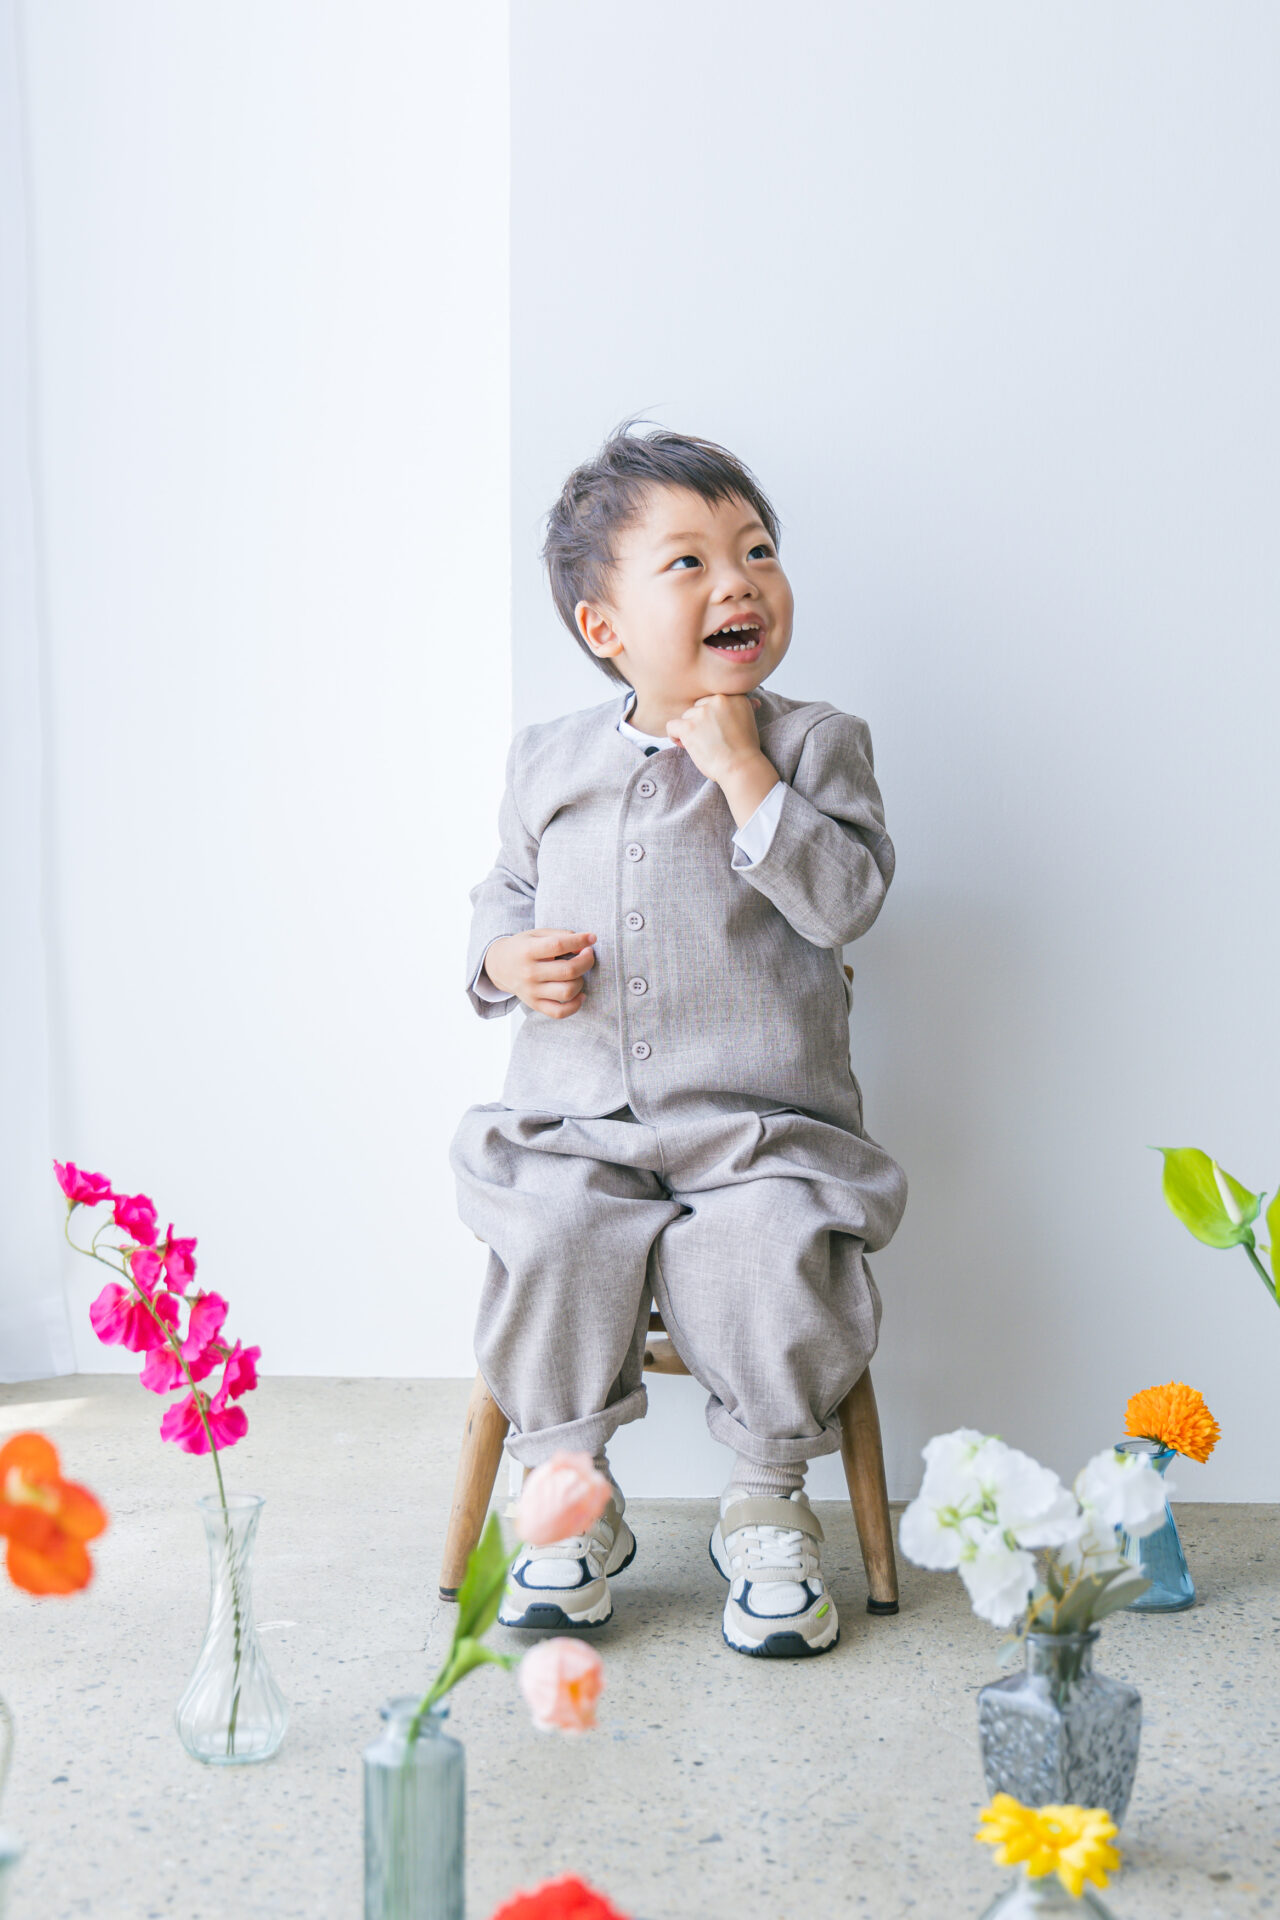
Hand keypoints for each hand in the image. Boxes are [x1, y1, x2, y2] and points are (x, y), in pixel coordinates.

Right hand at [482, 929, 595, 1018]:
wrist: (499, 965)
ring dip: (581, 981)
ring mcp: (532, 992)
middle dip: (586, 961)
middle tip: (588, 954)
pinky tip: (580, 994)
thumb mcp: (536, 934)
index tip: (592, 938)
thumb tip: (584, 945)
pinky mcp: (535, 1004)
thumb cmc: (523, 947)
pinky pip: (559, 1012)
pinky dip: (575, 1005)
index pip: (557, 946)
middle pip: (567, 971)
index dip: (579, 941)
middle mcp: (529, 973)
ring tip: (578, 974)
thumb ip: (560, 936)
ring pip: (567, 992)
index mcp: (528, 951)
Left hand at [666, 695, 778, 827]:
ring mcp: (702, 712)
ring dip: (689, 730)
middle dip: (700, 722)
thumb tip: (754, 702)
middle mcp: (718, 699)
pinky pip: (672, 725)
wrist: (741, 766)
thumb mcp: (750, 722)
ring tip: (701, 745)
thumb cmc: (745, 749)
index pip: (713, 700)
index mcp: (734, 696)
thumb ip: (743, 709)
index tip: (719, 729)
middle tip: (709, 739)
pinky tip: (684, 745)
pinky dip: (675, 736)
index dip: (713, 715)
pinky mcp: (689, 726)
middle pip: (699, 706)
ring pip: (686, 716)